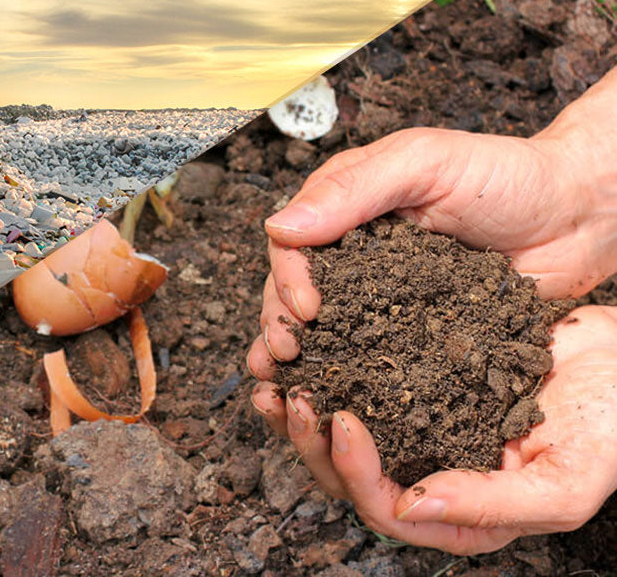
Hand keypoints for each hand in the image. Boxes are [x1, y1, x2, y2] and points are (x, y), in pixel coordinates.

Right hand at [247, 120, 616, 378]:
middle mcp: (356, 253)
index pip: (293, 244)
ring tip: (287, 388)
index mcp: (347, 206)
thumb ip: (353, 189)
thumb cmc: (508, 174)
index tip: (305, 308)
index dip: (288, 278)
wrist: (580, 215)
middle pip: (297, 292)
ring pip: (327, 329)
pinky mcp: (414, 331)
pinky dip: (349, 378)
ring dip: (302, 359)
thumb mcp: (425, 163)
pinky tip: (332, 401)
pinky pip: (374, 356)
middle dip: (281, 324)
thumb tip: (280, 226)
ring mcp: (384, 295)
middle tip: (287, 355)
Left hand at [249, 306, 616, 554]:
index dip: (355, 472)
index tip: (341, 419)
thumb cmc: (610, 428)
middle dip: (310, 441)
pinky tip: (307, 344)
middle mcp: (430, 474)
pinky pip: (358, 381)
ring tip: (275, 374)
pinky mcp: (414, 382)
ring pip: (342, 432)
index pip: (386, 509)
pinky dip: (327, 367)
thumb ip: (492, 504)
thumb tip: (410, 505)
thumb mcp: (564, 481)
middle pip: (349, 476)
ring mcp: (419, 428)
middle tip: (290, 395)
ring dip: (303, 408)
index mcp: (460, 514)